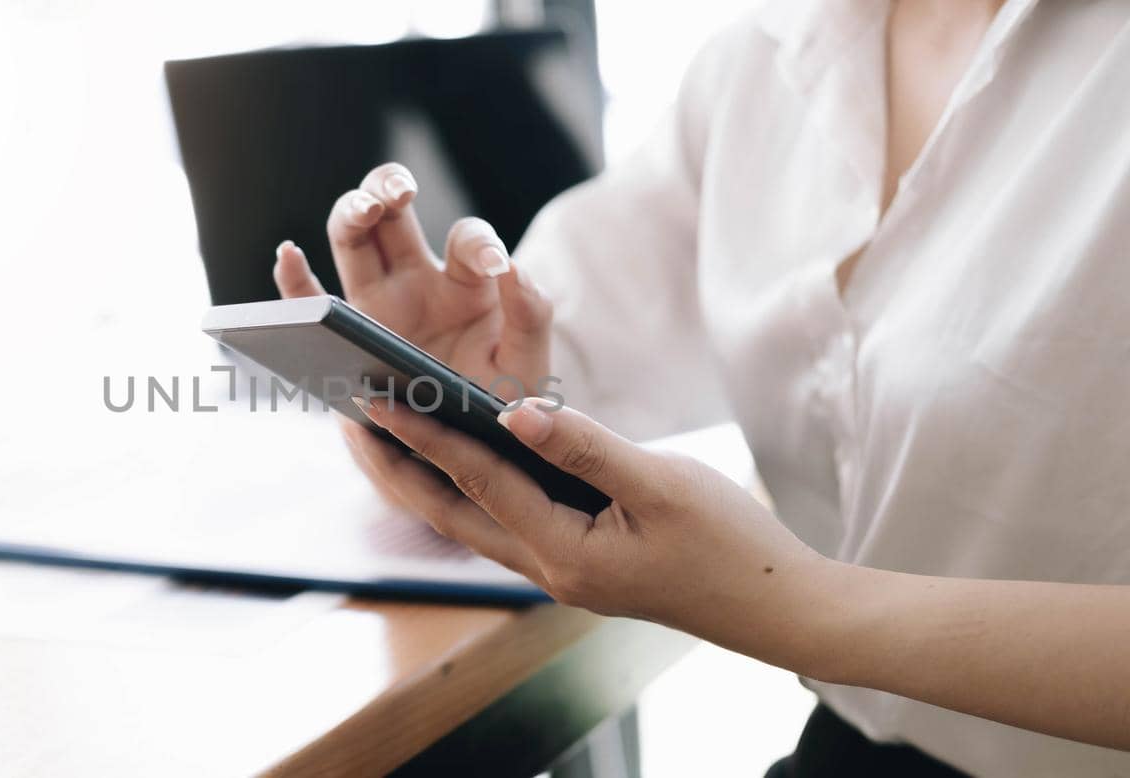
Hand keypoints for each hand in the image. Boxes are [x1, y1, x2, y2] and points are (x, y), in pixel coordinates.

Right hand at [272, 162, 551, 400]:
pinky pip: (310, 299)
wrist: (463, 450)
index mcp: (466, 284)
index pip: (466, 241)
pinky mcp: (345, 331)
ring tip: (363, 210)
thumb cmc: (501, 403)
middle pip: (392, 212)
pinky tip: (288, 255)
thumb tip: (510, 266)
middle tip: (399, 192)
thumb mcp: (527, 364)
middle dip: (389, 186)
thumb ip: (530, 315)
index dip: (477, 243)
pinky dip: (293, 277)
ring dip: (350, 210)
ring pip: (351, 236)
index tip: (490, 263)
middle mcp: (417, 280)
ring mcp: (377, 301)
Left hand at [348, 397, 829, 638]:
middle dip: (399, 469)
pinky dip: (472, 490)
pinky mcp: (576, 562)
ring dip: (428, 481)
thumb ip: (586, 446)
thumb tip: (517, 410)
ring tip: (388, 435)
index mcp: (564, 552)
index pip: (477, 483)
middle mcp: (548, 568)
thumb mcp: (661, 483)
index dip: (425, 436)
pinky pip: (505, 523)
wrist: (778, 606)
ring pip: (473, 524)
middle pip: (451, 515)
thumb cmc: (732, 544)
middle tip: (354, 422)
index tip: (377, 401)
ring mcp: (559, 571)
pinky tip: (463, 457)